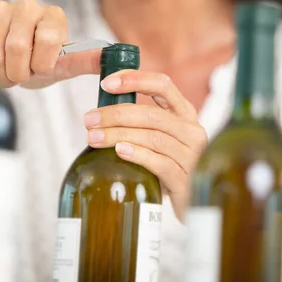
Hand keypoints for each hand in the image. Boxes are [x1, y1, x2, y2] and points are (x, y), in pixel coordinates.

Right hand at [0, 0, 100, 87]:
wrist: (22, 64)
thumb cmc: (46, 62)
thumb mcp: (68, 65)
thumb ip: (87, 60)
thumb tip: (112, 55)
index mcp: (55, 16)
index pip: (47, 40)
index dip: (42, 64)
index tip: (44, 69)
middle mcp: (32, 5)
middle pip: (19, 46)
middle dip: (23, 71)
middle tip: (28, 72)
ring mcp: (11, 5)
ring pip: (4, 49)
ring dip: (10, 72)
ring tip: (17, 70)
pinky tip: (5, 65)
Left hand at [84, 69, 207, 220]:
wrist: (192, 201)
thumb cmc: (169, 164)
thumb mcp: (160, 137)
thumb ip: (140, 121)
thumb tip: (100, 112)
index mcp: (185, 112)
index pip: (162, 85)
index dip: (135, 79)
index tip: (107, 83)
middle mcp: (192, 130)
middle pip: (152, 114)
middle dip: (116, 114)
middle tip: (89, 119)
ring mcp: (192, 155)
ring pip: (152, 137)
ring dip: (118, 135)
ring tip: (93, 138)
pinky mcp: (185, 180)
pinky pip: (159, 163)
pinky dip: (137, 154)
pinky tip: (119, 151)